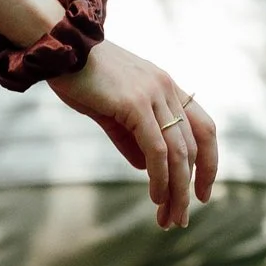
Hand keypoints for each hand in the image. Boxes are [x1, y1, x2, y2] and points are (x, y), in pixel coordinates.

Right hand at [53, 40, 217, 228]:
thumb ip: (130, 137)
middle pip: (194, 146)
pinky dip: (161, 178)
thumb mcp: (110, 110)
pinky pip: (157, 150)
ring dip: (176, 190)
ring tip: (168, 218)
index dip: (208, 162)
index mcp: (166, 86)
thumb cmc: (79, 75)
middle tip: (179, 218)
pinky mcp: (135, 104)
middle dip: (189, 187)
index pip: (203, 128)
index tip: (201, 192)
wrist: (57, 46)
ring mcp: (154, 94)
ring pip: (178, 153)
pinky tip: (156, 196)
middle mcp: (167, 88)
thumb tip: (147, 168)